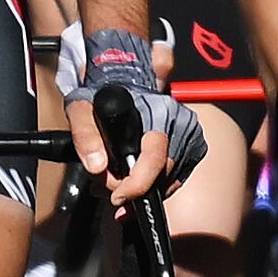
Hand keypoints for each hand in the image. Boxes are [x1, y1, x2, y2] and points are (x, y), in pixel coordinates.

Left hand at [71, 29, 204, 210]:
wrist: (126, 80)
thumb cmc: (105, 93)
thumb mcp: (82, 107)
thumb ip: (85, 135)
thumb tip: (97, 166)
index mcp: (158, 110)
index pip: (154, 158)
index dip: (136, 184)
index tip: (117, 196)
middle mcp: (181, 121)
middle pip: (161, 175)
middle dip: (132, 188)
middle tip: (107, 187)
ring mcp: (191, 134)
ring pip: (169, 181)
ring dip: (143, 189)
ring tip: (117, 182)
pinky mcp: (195, 146)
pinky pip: (177, 179)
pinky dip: (157, 184)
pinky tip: (137, 178)